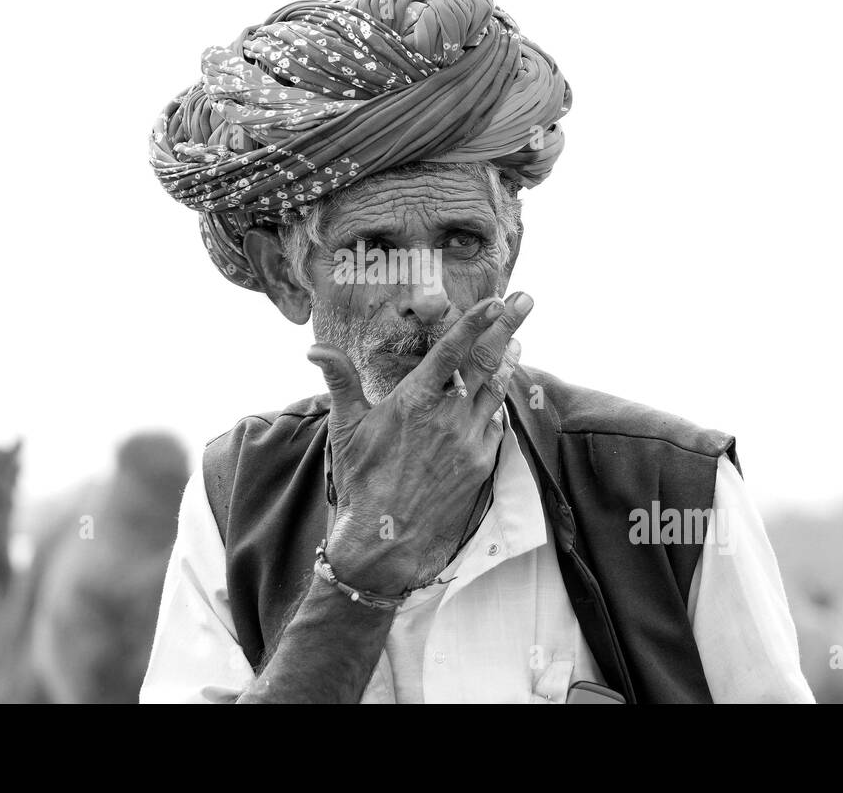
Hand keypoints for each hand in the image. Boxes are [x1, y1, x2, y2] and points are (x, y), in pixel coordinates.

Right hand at [307, 292, 532, 593]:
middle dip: (508, 326)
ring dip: (508, 361)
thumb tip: (315, 349)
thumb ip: (339, 381)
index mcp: (414, 401)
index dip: (475, 321)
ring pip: (496, 390)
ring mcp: (469, 440)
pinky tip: (498, 392)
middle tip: (527, 300)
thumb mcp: (345, 429)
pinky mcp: (481, 463)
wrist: (386, 542)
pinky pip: (495, 423)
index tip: (495, 300)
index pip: (452, 350)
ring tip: (518, 338)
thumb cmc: (361, 482)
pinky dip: (498, 403)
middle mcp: (448, 416)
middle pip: (487, 361)